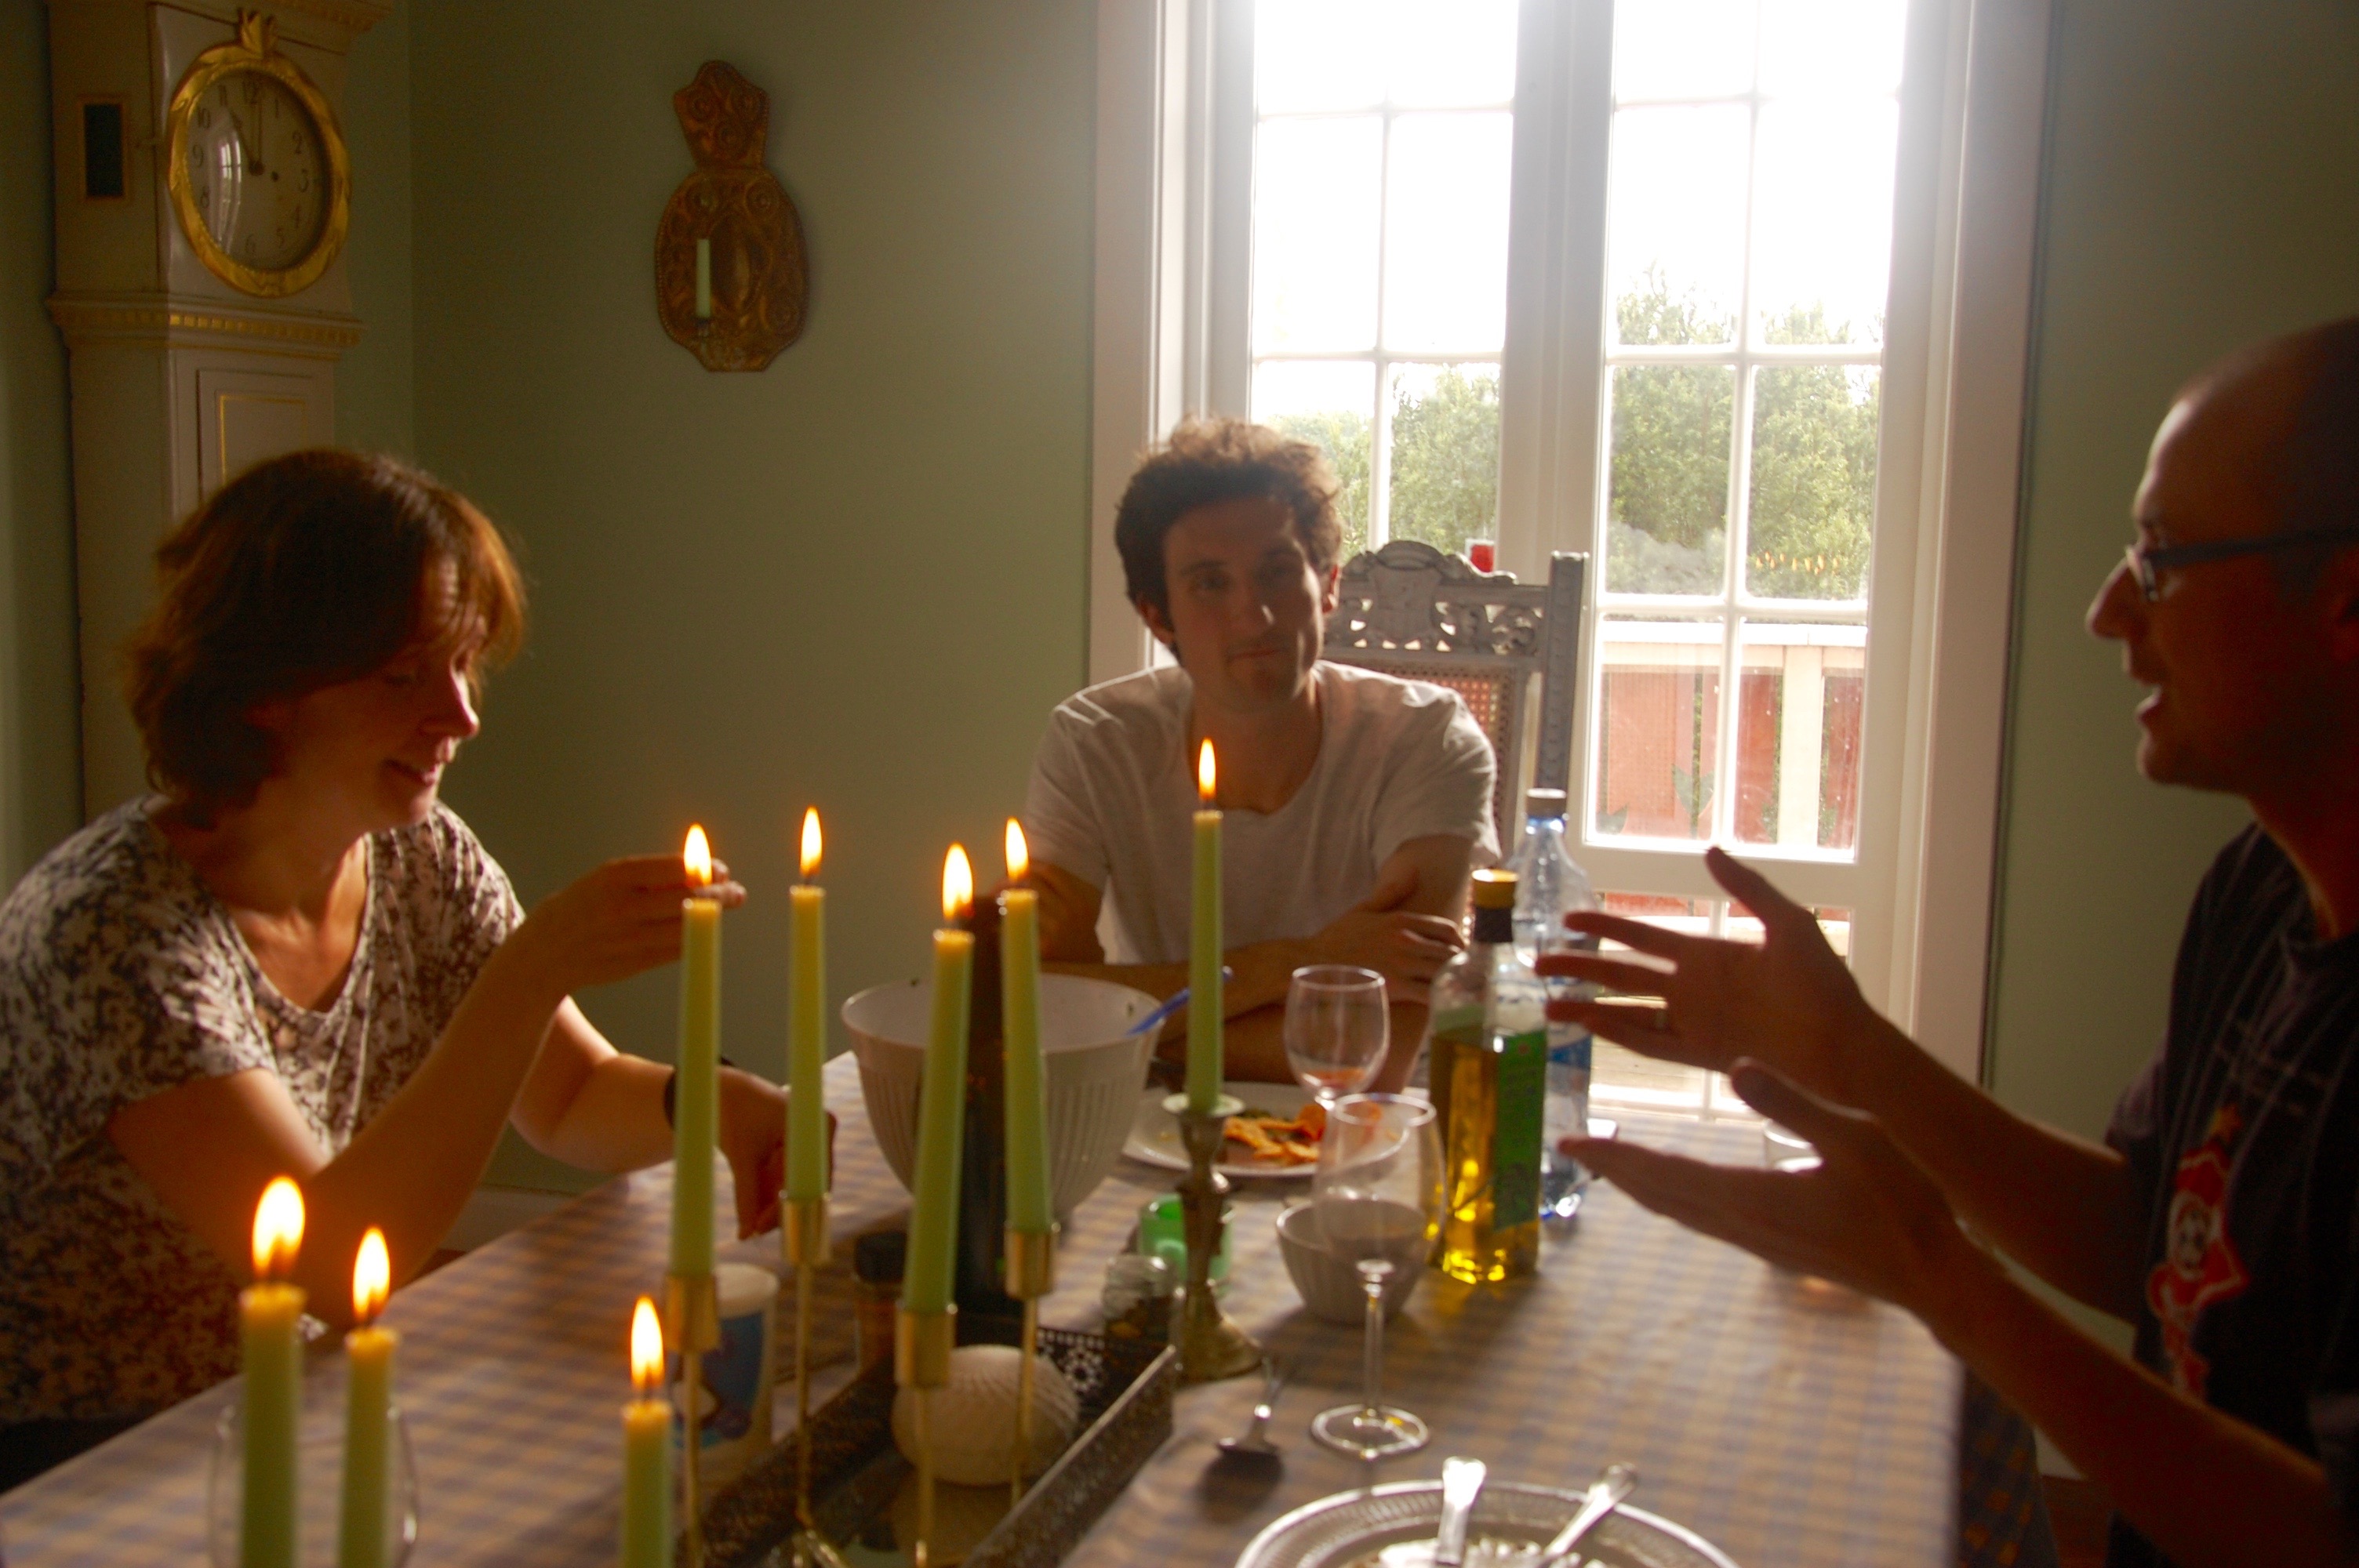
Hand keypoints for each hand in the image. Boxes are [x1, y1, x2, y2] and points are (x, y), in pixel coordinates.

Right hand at [508, 855, 747, 998]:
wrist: (543, 954)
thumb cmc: (582, 908)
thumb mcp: (606, 881)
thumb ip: (649, 877)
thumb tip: (700, 871)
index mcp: (614, 877)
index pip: (672, 869)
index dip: (704, 870)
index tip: (722, 870)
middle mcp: (622, 907)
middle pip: (685, 900)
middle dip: (718, 894)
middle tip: (736, 891)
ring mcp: (628, 938)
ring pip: (684, 927)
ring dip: (712, 916)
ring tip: (729, 904)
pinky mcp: (634, 963)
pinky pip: (674, 950)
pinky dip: (691, 938)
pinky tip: (701, 928)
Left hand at [716, 1069, 835, 1240]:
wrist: (721, 1090)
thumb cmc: (733, 1109)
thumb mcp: (741, 1154)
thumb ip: (746, 1193)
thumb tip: (747, 1233)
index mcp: (816, 1124)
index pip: (811, 1176)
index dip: (791, 1204)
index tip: (765, 1225)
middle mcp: (819, 1135)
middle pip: (807, 1185)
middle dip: (781, 1210)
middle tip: (753, 1231)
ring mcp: (808, 1145)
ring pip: (796, 1187)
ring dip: (774, 1208)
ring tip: (749, 1228)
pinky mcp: (793, 1152)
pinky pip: (787, 1182)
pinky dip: (770, 1198)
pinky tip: (752, 1215)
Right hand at [1301, 860, 1464, 1004]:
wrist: (1312, 963)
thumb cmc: (1337, 938)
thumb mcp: (1363, 909)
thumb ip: (1391, 893)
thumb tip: (1415, 873)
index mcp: (1400, 920)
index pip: (1445, 928)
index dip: (1460, 940)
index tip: (1463, 950)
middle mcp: (1406, 940)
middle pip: (1450, 952)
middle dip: (1462, 963)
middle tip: (1467, 973)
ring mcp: (1402, 964)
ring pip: (1444, 972)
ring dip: (1457, 980)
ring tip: (1462, 988)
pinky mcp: (1396, 988)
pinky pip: (1430, 993)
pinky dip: (1443, 998)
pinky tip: (1446, 1002)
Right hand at [1536, 846, 1874, 1102]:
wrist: (1845, 1046)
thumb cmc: (1825, 985)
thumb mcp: (1789, 923)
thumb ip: (1749, 888)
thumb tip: (1709, 851)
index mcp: (1708, 954)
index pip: (1643, 937)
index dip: (1606, 927)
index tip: (1568, 919)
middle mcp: (1692, 988)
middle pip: (1622, 975)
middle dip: (1581, 968)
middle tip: (1538, 963)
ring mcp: (1694, 1023)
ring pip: (1627, 1012)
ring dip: (1588, 1008)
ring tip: (1548, 1005)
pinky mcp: (1702, 1055)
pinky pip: (1651, 1044)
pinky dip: (1618, 1035)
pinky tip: (1590, 1027)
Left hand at [1569, 1061, 1986, 1318]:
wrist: (1934, 1275)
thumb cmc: (1902, 1204)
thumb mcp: (1852, 1138)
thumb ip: (1791, 1102)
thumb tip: (1735, 1066)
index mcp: (1752, 1195)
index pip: (1663, 1170)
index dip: (1614, 1155)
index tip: (1572, 1143)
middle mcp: (1743, 1224)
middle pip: (1659, 1194)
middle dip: (1614, 1170)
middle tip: (1574, 1150)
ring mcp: (1759, 1242)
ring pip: (1680, 1211)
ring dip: (1642, 1187)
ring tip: (1612, 1166)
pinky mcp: (1776, 1249)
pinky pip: (1706, 1221)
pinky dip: (1676, 1200)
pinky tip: (1679, 1193)